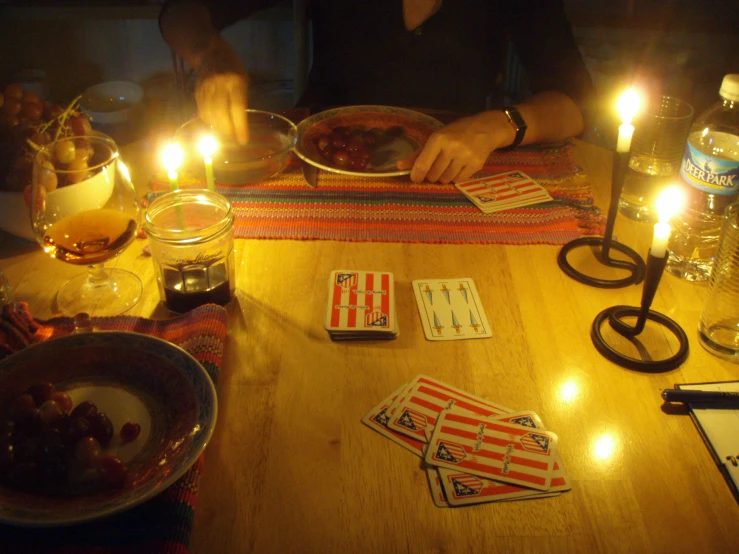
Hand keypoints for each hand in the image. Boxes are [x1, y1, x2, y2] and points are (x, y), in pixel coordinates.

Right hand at [194, 38, 248, 144]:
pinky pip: (201, 110)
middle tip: (233, 140)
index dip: (240, 126)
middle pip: (221, 112)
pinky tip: (215, 125)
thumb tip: (240, 124)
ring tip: (225, 135)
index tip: (243, 141)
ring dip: (217, 128)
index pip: (237, 107)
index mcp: (235, 81)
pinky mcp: (197, 90)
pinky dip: (208, 120)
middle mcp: (219, 84)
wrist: (210, 52)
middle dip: (227, 130)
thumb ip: (242, 99)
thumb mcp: (244, 79)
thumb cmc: (233, 68)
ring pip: (209, 113)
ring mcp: (206, 87)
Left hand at [398, 111, 513, 183]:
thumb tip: (399, 166)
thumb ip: (418, 154)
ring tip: (448, 166)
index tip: (415, 178)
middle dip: (431, 175)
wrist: (485, 129)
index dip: (416, 175)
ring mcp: (465, 157)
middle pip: (433, 175)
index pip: (423, 164)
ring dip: (443, 177)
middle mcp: (452, 147)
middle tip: (435, 168)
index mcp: (438, 138)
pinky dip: (455, 178)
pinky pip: (458, 181)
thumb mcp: (436, 138)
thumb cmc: (456, 133)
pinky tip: (458, 167)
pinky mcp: (475, 165)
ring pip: (445, 180)